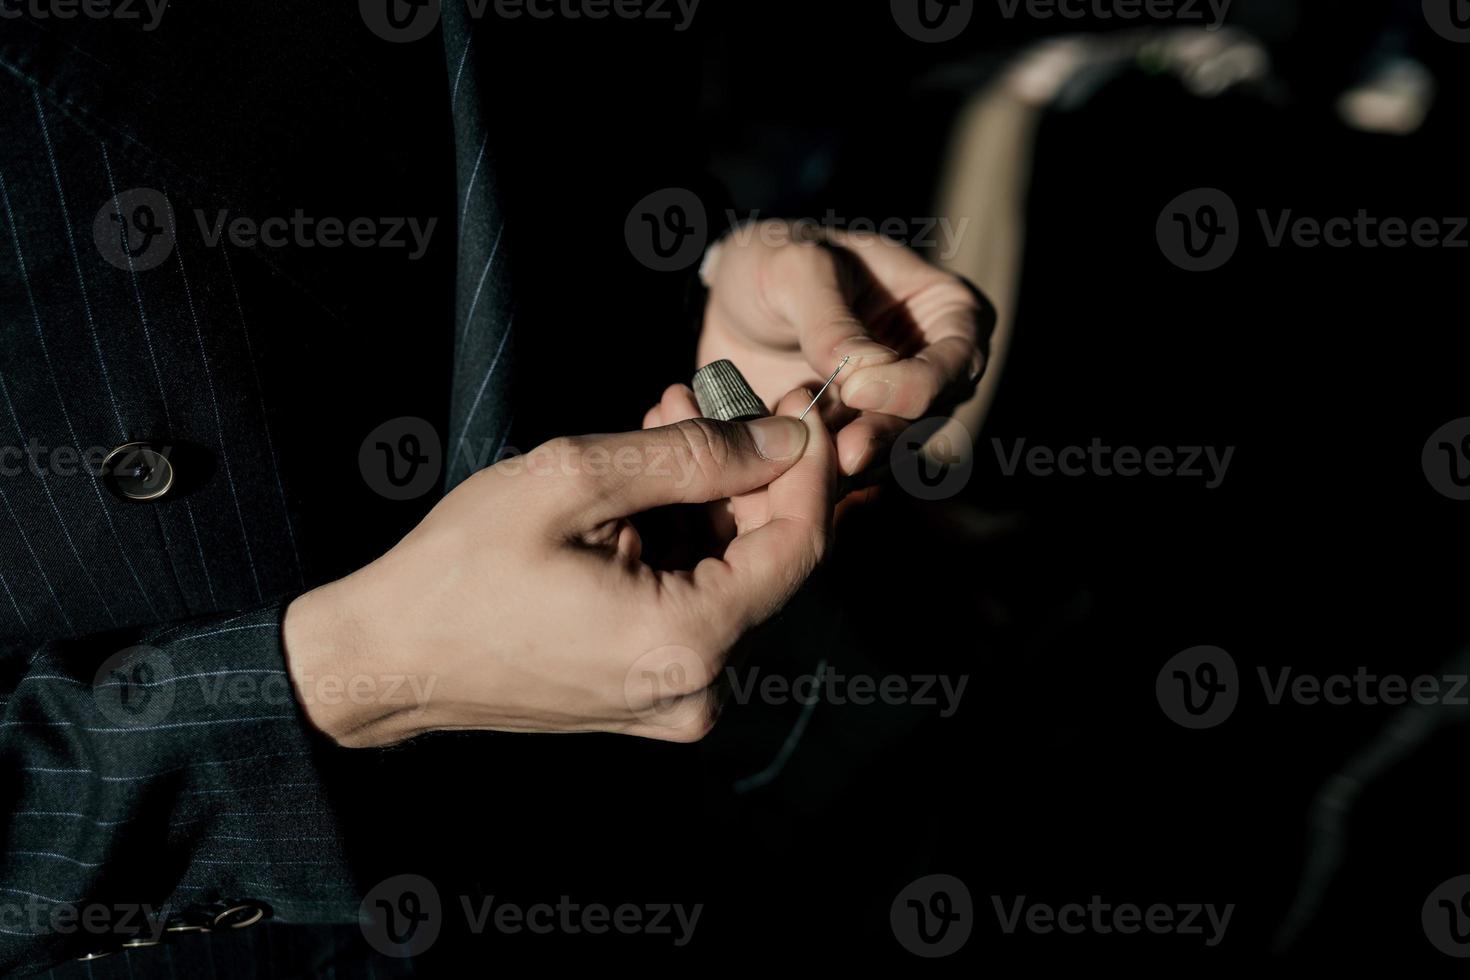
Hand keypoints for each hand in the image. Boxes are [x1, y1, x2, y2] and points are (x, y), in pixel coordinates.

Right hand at [282, 391, 834, 747]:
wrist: (386, 659)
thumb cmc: (461, 569)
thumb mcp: (574, 483)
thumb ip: (693, 456)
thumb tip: (785, 440)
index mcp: (686, 644)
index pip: (799, 547)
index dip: (807, 468)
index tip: (798, 407)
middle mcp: (696, 688)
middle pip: (763, 560)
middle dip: (743, 471)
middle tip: (708, 394)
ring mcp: (672, 700)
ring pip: (725, 575)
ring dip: (702, 499)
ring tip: (658, 424)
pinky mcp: (647, 696)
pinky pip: (689, 605)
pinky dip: (676, 542)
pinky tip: (640, 487)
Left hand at [697, 220, 994, 478]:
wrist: (731, 302)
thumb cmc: (773, 262)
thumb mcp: (794, 268)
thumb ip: (831, 319)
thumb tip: (868, 372)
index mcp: (943, 306)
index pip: (960, 356)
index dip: (919, 383)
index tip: (859, 390)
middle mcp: (933, 365)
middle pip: (931, 415)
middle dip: (885, 435)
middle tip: (843, 451)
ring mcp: (897, 409)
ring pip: (894, 451)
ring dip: (853, 462)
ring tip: (807, 465)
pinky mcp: (857, 441)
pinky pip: (854, 471)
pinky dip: (825, 477)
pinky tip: (791, 478)